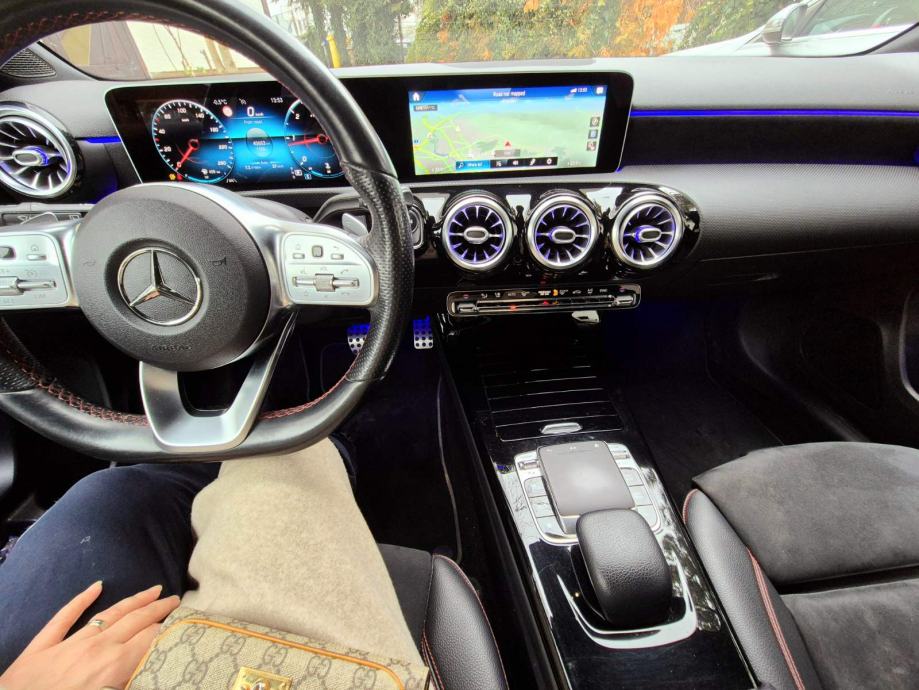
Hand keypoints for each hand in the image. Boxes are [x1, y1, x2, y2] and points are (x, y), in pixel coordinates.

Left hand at [0, 581, 179, 689]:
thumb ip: (131, 682)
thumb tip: (152, 672)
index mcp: (115, 666)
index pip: (150, 637)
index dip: (169, 627)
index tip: (183, 620)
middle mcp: (98, 648)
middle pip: (135, 620)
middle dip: (158, 608)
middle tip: (175, 599)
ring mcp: (69, 643)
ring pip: (109, 614)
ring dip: (133, 601)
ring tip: (151, 590)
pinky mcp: (43, 645)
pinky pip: (65, 617)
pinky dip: (81, 599)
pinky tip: (96, 586)